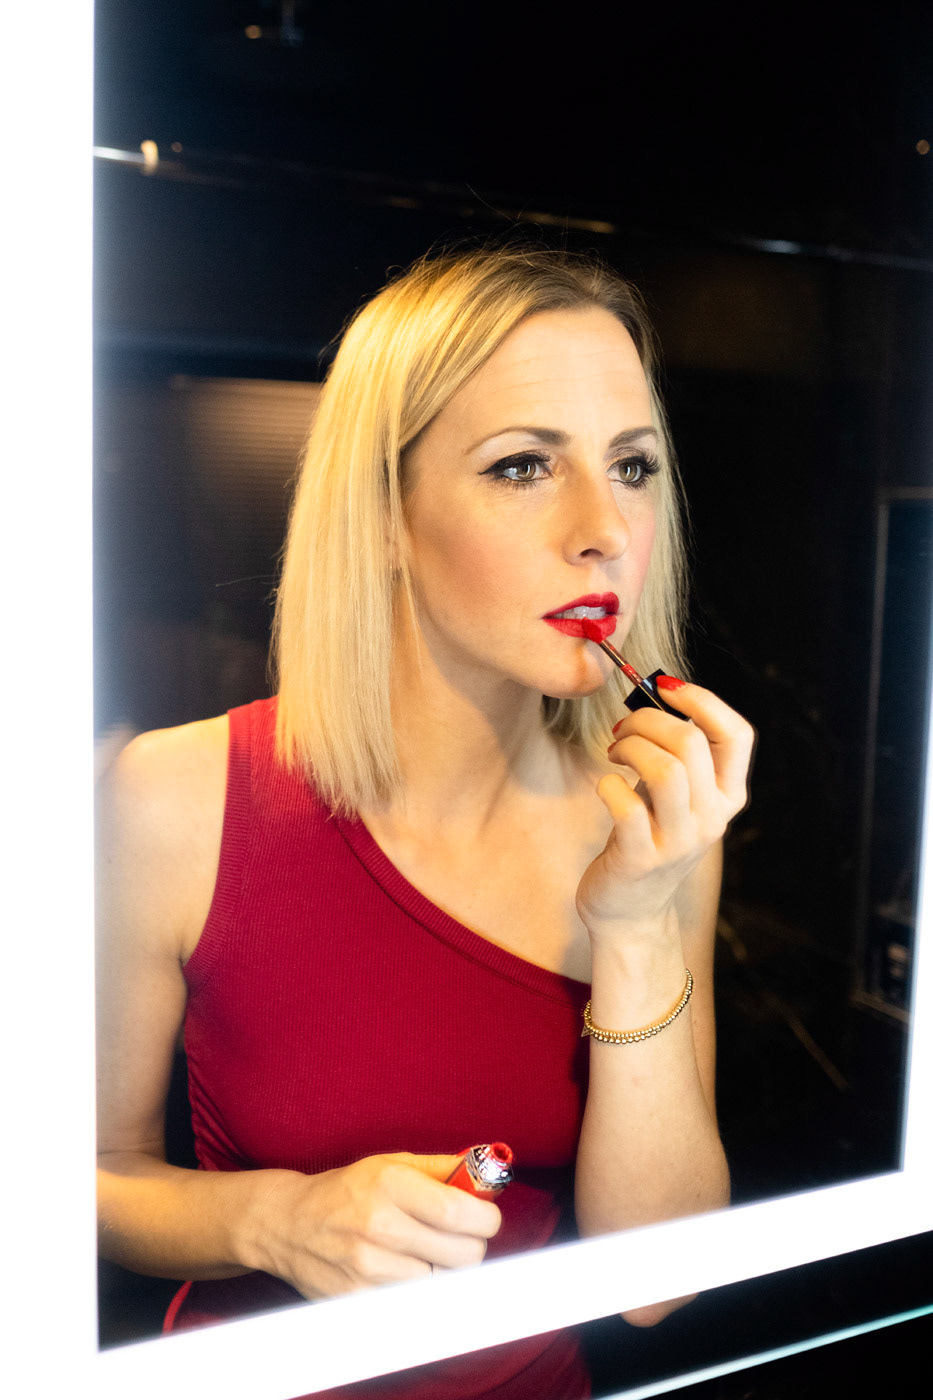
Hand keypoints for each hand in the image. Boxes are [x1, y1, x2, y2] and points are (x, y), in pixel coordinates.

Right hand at [245, 1152, 501, 1297]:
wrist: (288, 1224)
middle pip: (462, 1255)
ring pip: (443, 1282)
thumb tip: (489, 1170)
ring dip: (445, 1269)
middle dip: (472, 1245)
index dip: (487, 1219)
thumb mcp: (391, 1164)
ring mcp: (368, 1268)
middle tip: (460, 1235)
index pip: (460, 1213)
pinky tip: (407, 1269)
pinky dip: (420, 1288)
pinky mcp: (359, 1299)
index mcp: (390, 1185)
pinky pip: (414, 1302)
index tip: (487, 1217)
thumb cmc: (347, 1190)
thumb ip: (443, 1167)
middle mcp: (379, 1227)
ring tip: (428, 1251)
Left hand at [575, 678, 753, 939]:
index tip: (664, 688)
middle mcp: (712, 818)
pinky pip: (626, 805)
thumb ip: (680, 755)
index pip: (738, 734)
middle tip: (623, 727)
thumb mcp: (679, 796)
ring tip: (615, 752)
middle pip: (692, 743)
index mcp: (728, 796)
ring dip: (631, 747)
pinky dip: (609, 784)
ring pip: (666, 770)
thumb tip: (656, 697)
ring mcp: (679, 842)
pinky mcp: (641, 858)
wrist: (631, 911)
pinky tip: (606, 786)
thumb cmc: (650, 837)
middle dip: (648, 719)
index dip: (703, 700)